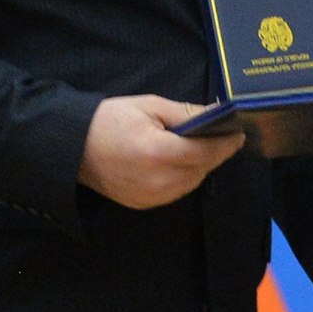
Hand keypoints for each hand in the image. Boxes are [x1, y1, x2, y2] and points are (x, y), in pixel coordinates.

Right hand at [78, 96, 243, 208]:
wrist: (73, 149)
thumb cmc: (109, 120)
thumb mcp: (148, 106)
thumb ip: (185, 113)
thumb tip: (217, 114)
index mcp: (159, 152)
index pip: (206, 151)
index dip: (226, 143)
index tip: (239, 133)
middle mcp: (159, 180)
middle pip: (203, 168)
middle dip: (215, 153)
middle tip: (221, 136)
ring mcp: (152, 197)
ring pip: (192, 182)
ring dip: (200, 166)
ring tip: (198, 148)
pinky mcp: (145, 205)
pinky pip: (177, 191)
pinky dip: (183, 177)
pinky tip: (178, 162)